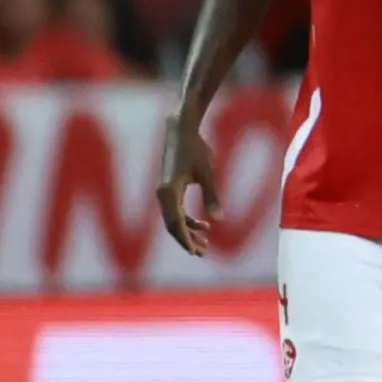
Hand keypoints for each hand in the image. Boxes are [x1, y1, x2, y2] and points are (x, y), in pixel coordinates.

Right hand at [156, 116, 219, 256]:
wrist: (180, 129)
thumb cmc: (195, 148)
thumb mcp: (206, 172)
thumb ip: (211, 195)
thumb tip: (219, 219)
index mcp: (168, 192)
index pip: (175, 223)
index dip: (186, 240)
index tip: (197, 252)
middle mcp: (162, 194)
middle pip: (172, 225)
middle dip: (187, 240)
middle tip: (204, 252)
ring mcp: (164, 192)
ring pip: (174, 219)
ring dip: (188, 231)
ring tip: (206, 242)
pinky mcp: (168, 188)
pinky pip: (176, 210)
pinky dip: (188, 219)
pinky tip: (204, 224)